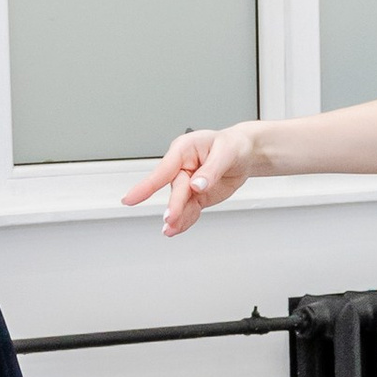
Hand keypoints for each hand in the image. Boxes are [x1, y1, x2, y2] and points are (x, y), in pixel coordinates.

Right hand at [120, 124, 261, 235]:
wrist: (245, 154)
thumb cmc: (232, 145)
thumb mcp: (226, 153)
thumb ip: (211, 170)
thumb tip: (198, 185)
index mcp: (184, 150)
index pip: (163, 169)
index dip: (146, 185)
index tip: (132, 198)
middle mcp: (182, 167)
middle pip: (176, 189)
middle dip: (173, 205)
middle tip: (170, 218)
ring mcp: (189, 183)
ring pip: (180, 203)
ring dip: (176, 218)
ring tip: (171, 230)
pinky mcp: (197, 196)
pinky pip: (190, 210)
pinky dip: (185, 221)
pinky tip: (178, 229)